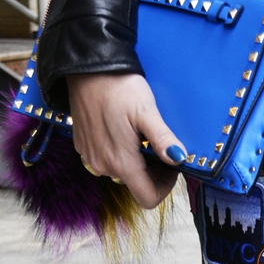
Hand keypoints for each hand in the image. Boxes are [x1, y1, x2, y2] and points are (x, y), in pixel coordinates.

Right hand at [66, 73, 187, 208]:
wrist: (85, 66)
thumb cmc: (119, 86)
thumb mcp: (147, 112)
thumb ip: (162, 139)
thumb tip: (179, 158)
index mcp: (121, 163)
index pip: (148, 198)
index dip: (165, 187)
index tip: (172, 166)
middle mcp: (103, 167)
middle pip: (136, 184)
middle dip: (152, 171)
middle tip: (159, 144)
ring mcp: (90, 158)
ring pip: (121, 173)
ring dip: (136, 161)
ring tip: (141, 135)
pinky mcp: (83, 147)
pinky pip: (106, 160)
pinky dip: (119, 152)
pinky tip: (123, 130)